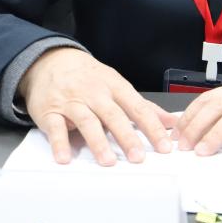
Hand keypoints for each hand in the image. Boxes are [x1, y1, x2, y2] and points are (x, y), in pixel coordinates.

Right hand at [20, 47, 175, 165]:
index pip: (138, 108)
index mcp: (115, 87)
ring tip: (108, 161)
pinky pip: (56, 128)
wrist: (52, 61)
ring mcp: (72, 102)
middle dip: (127, 137)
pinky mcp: (50, 112)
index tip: (163, 146)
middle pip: (113, 116)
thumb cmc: (90, 78)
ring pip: (87, 122)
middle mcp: (95, 94)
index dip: (152, 127)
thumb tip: (171, 121)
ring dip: (98, 142)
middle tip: (137, 157)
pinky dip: (60, 144)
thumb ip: (144, 107)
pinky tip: (65, 157)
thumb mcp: (118, 86)